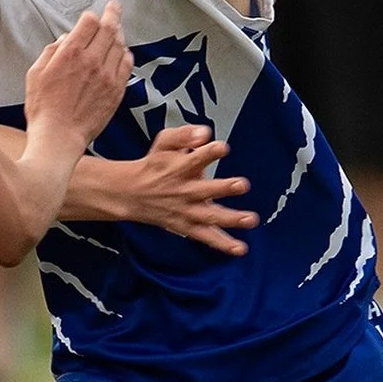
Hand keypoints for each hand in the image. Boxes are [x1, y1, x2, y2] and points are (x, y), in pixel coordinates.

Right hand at [25, 0, 131, 144]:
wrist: (59, 137)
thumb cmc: (44, 110)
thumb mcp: (36, 73)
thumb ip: (52, 52)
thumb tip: (65, 40)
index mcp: (71, 53)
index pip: (89, 22)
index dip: (90, 16)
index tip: (90, 17)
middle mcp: (92, 61)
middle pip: (109, 28)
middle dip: (112, 14)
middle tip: (114, 7)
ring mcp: (107, 76)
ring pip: (120, 45)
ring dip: (119, 34)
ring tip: (118, 29)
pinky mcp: (116, 91)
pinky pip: (127, 66)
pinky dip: (126, 55)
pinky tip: (123, 53)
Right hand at [117, 126, 256, 254]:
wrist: (132, 193)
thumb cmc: (154, 165)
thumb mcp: (164, 142)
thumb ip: (184, 135)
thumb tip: (204, 133)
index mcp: (179, 169)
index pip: (194, 159)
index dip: (209, 153)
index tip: (222, 147)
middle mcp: (184, 191)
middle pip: (204, 190)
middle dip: (223, 188)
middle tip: (241, 184)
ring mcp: (187, 211)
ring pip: (209, 217)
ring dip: (230, 219)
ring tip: (250, 219)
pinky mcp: (188, 227)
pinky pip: (206, 237)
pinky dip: (222, 244)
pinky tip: (239, 248)